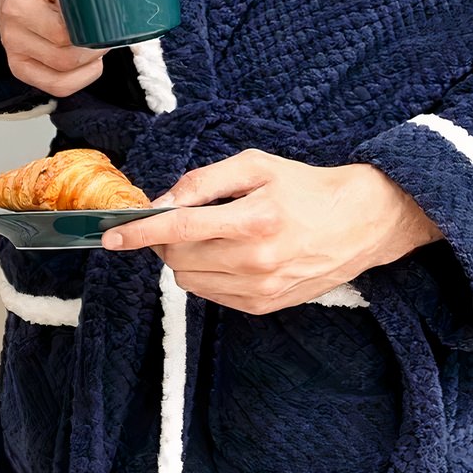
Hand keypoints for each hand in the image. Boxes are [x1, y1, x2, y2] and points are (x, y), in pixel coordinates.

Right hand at [0, 0, 106, 97]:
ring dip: (92, 58)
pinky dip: (81, 79)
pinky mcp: (17, 64)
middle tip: (112, 29)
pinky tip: (91, 66)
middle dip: (97, 37)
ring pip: (63, 62)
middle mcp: (13, 7)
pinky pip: (56, 84)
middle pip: (65, 36)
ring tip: (102, 44)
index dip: (94, 1)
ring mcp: (12, 39)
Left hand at [101, 149, 444, 313]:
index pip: (180, 229)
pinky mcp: (263, 306)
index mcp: (256, 219)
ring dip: (185, 257)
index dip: (140, 233)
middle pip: (178, 257)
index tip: (111, 238)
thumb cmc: (307, 188)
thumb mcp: (257, 166)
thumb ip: (205, 181)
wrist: (361, 223)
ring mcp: (260, 289)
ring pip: (188, 279)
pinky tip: (231, 254)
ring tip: (216, 235)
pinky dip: (206, 273)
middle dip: (166, 238)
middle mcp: (257, 260)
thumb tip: (162, 202)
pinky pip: (210, 293)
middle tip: (181, 219)